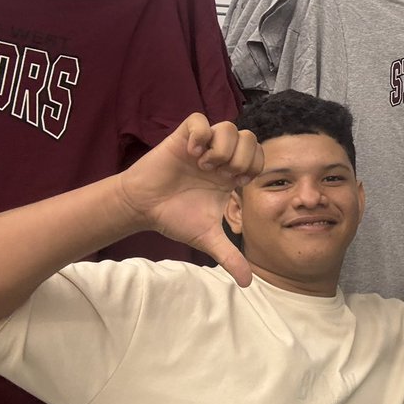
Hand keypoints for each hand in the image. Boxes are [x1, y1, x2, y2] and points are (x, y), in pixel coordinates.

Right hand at [117, 113, 263, 285]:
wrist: (144, 207)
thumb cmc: (175, 217)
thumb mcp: (207, 239)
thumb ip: (229, 257)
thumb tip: (248, 284)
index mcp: (231, 174)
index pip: (260, 157)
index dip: (254, 168)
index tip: (235, 186)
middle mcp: (220, 156)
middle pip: (250, 137)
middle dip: (242, 157)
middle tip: (223, 175)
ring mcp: (202, 145)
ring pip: (228, 126)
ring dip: (221, 148)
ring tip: (205, 166)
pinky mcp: (182, 136)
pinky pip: (199, 119)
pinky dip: (199, 135)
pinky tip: (191, 154)